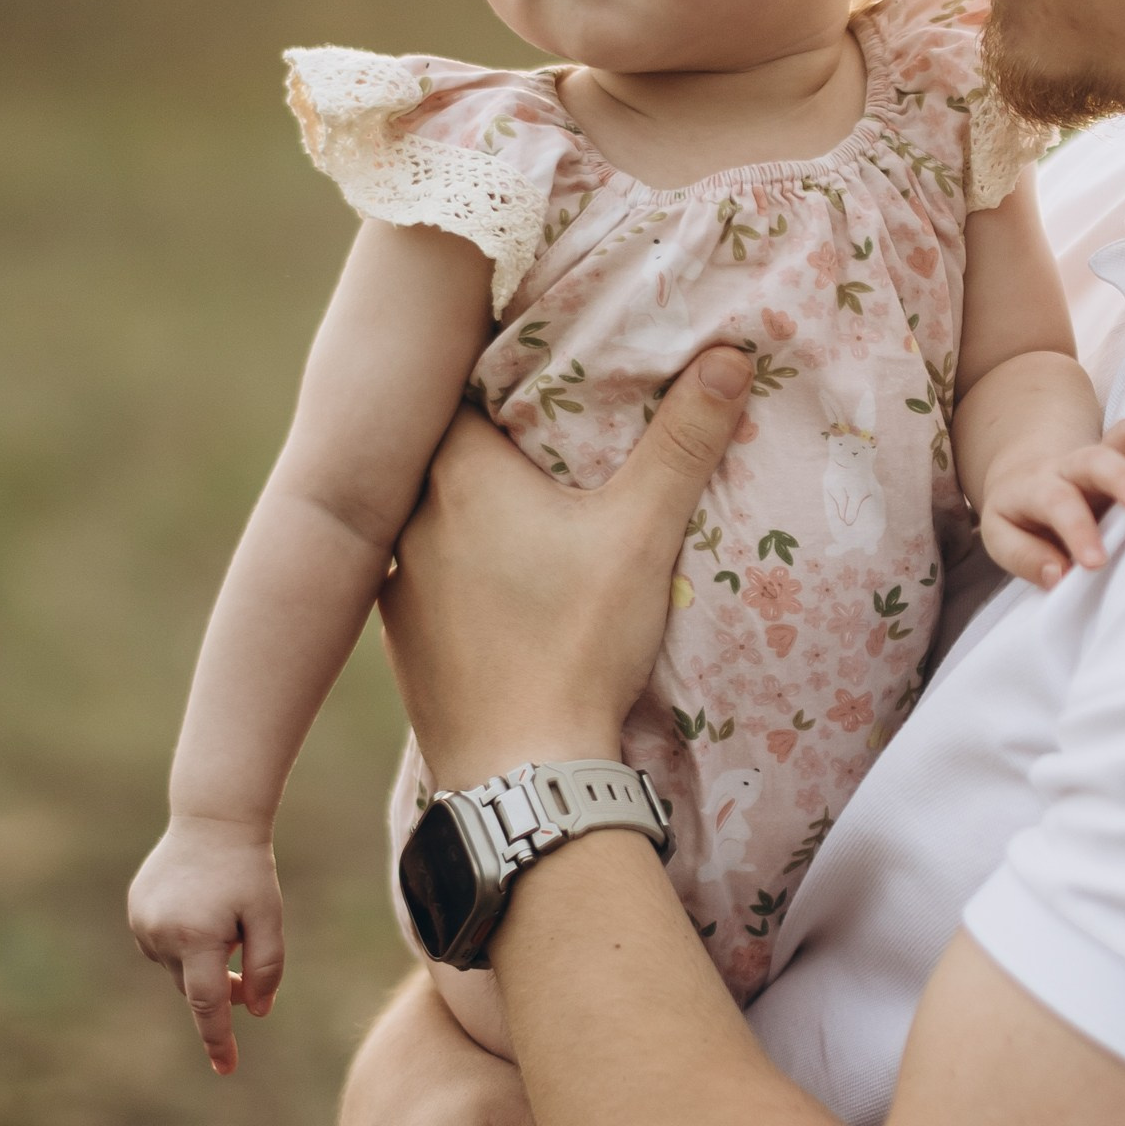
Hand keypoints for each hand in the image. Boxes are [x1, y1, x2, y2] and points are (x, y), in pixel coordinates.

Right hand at [128, 815, 283, 1074]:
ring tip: (219, 912)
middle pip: (195, 985)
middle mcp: (161, 934)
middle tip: (245, 946)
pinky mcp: (135, 912)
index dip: (218, 1039)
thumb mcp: (269, 917)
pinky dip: (184, 941)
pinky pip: (163, 945)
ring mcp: (142, 923)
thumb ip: (266, 967)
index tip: (226, 1069)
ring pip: (178, 967)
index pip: (208, 1004)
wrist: (212, 820)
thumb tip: (255, 1011)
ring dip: (201, 956)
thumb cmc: (248, 871)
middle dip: (221, 982)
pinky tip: (198, 907)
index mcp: (197, 937)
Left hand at [380, 345, 752, 784]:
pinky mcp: (400, 638)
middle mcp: (408, 517)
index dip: (499, 371)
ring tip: (517, 504)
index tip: (539, 365)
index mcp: (457, 473)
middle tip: (540, 434)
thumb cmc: (577, 643)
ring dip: (463, 507)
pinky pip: (421, 576)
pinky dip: (451, 568)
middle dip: (485, 438)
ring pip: (424, 515)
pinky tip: (490, 581)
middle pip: (440, 449)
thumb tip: (728, 355)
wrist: (523, 770)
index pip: (462, 388)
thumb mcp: (642, 534)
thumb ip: (682, 442)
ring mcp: (396, 582)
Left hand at [976, 404, 1124, 591]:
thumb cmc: (1019, 517)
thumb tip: (1059, 573)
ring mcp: (1104, 457)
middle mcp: (1072, 467)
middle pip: (1095, 462)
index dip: (1076, 531)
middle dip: (1121, 479)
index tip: (1095, 562)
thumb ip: (1026, 555)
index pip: (1058, 505)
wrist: (1024, 476)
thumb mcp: (1002, 536)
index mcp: (1038, 488)